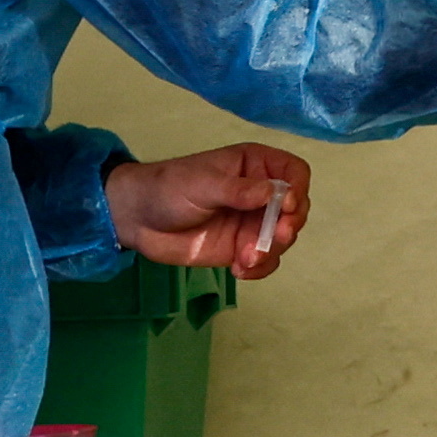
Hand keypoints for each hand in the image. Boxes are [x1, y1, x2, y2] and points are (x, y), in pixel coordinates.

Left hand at [110, 143, 310, 278]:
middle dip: (288, 226)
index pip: (293, 172)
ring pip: (282, 237)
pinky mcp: (241, 248)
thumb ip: (239, 190)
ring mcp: (251, 223)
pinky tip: (240, 271)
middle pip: (295, 208)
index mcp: (255, 166)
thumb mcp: (204, 183)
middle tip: (275, 239)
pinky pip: (265, 260)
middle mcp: (260, 194)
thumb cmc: (170, 188)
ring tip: (246, 260)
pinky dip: (260, 268)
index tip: (287, 208)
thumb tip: (277, 193)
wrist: (138, 219)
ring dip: (271, 250)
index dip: (297, 189)